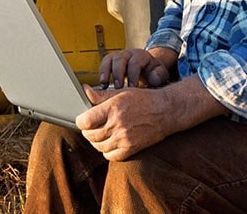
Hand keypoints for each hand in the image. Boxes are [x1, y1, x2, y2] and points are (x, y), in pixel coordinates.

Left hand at [76, 77, 229, 160]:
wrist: (165, 111)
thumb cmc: (143, 99)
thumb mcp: (121, 92)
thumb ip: (100, 95)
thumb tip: (84, 90)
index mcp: (113, 108)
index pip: (85, 122)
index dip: (80, 121)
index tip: (83, 119)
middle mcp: (118, 124)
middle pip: (90, 135)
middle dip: (87, 131)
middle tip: (91, 126)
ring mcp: (124, 138)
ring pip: (98, 146)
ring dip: (96, 141)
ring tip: (101, 133)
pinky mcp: (131, 149)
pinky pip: (110, 156)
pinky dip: (107, 151)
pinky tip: (110, 142)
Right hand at [98, 47, 172, 88]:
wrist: (147, 68)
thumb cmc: (153, 73)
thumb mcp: (160, 74)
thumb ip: (159, 76)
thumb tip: (153, 79)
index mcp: (141, 56)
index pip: (135, 62)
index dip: (133, 75)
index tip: (132, 88)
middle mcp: (128, 53)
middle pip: (120, 59)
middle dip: (118, 73)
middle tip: (118, 87)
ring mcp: (118, 56)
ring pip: (109, 59)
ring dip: (106, 72)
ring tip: (104, 84)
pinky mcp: (111, 61)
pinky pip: (104, 64)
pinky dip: (101, 73)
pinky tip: (102, 85)